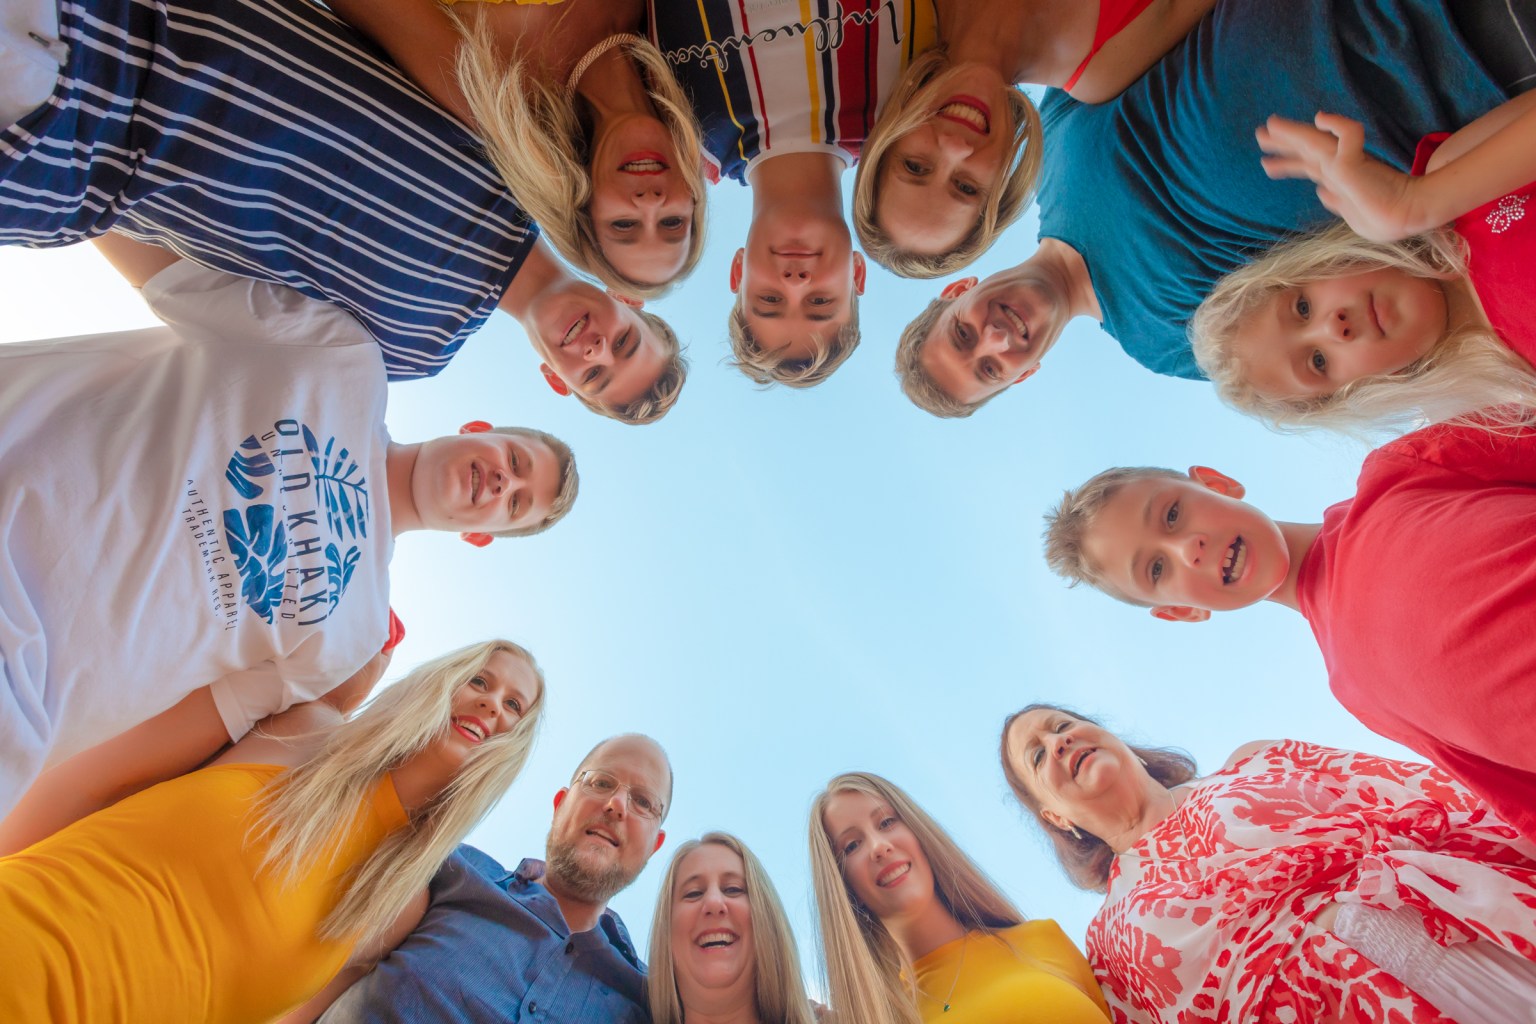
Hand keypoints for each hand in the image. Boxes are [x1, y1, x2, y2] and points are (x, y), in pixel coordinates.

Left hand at [1256, 112, 1425, 240]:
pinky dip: (1336, 125)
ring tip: (1268, 127)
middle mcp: (1338, 167)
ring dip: (1291, 133)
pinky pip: (1346, 135)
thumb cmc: (1383, 219)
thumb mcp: (1352, 212)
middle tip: (1260, 134)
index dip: (1288, 164)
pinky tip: (1321, 119)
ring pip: (1314, 141)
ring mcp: (1344, 162)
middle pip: (1306, 150)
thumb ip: (1336, 200)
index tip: (1267, 165)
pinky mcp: (1352, 162)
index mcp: (1338, 179)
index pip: (1308, 167)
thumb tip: (1321, 191)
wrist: (1405, 217)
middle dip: (1283, 143)